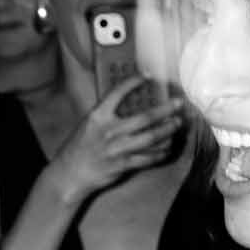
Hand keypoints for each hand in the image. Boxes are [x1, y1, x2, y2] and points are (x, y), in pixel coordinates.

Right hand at [51, 77, 184, 202]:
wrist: (71, 174)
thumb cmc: (79, 147)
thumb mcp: (89, 124)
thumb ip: (106, 114)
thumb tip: (128, 104)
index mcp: (98, 116)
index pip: (117, 93)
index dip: (133, 82)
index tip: (147, 75)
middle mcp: (109, 131)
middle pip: (145, 118)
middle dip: (165, 109)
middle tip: (178, 104)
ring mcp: (118, 149)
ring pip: (151, 138)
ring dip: (168, 130)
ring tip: (178, 124)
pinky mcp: (124, 165)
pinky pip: (148, 157)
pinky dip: (161, 152)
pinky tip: (168, 146)